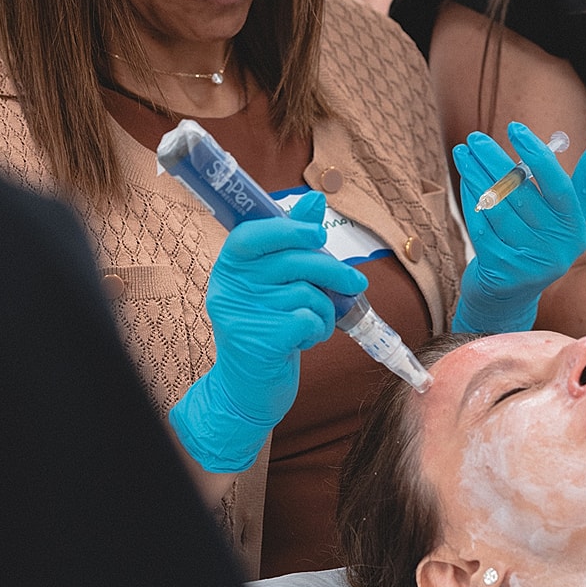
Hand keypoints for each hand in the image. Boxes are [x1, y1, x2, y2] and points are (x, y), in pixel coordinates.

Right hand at [169, 190, 367, 471]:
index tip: (319, 234)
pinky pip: (309, 319)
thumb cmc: (267, 326)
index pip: (253, 234)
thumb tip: (315, 198)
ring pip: (307, 293)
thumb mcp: (275, 282)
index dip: (290, 229)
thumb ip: (292, 243)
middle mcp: (230, 287)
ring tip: (312, 323)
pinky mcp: (261, 341)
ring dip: (323, 310)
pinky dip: (319, 329)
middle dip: (332, 272)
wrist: (247, 388)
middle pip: (293, 262)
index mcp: (230, 267)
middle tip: (355, 284)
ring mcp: (243, 315)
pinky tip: (305, 339)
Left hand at [452, 122, 585, 332]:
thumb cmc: (543, 237)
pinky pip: (481, 226)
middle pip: (521, 195)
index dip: (538, 156)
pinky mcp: (501, 272)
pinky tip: (466, 180)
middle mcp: (557, 249)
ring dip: (476, 176)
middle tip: (475, 138)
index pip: (560, 187)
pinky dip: (470, 200)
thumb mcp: (570, 210)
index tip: (515, 128)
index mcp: (575, 228)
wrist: (511, 293)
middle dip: (494, 160)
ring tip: (464, 153)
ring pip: (497, 208)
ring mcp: (529, 264)